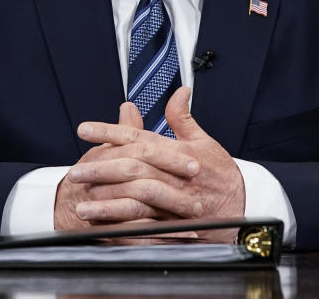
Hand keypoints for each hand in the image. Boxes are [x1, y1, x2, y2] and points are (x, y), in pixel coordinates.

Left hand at [67, 87, 245, 232]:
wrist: (243, 209)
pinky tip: (102, 226)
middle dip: (100, 167)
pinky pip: (144, 226)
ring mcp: (174, 201)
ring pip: (137, 198)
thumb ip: (184, 118)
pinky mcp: (173, 224)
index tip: (84, 129)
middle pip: (133, 166)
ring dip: (107, 201)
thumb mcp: (205, 142)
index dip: (109, 131)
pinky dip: (122, 226)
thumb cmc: (221, 175)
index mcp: (178, 152)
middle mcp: (174, 175)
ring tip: (81, 203)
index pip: (138, 137)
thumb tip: (179, 92)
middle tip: (75, 171)